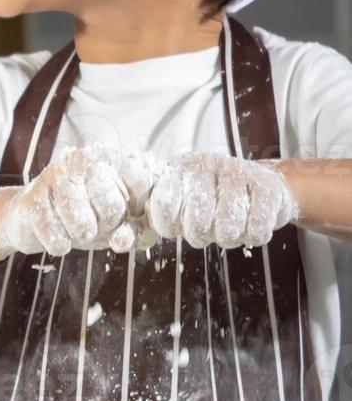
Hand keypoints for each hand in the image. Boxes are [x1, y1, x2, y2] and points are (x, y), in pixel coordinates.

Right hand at [0, 147, 147, 255]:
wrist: (33, 219)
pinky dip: (59, 245)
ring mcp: (55, 176)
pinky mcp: (32, 198)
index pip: (140, 181)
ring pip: (83, 227)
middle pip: (113, 209)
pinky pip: (57, 238)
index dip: (136, 209)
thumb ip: (137, 232)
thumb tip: (122, 241)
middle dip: (107, 227)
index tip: (126, 215)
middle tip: (95, 223)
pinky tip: (56, 233)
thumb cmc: (84, 217)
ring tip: (74, 227)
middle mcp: (83, 161)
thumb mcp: (118, 223)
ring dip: (81, 237)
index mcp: (110, 160)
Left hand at [147, 151, 295, 248]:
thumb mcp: (182, 200)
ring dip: (228, 238)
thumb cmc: (214, 198)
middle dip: (201, 236)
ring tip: (229, 227)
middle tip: (207, 230)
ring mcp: (239, 172)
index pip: (165, 203)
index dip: (169, 225)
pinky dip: (252, 236)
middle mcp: (209, 163)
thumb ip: (158, 215)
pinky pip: (256, 229)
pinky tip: (249, 224)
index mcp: (181, 167)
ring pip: (228, 229)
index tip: (177, 227)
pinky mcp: (267, 186)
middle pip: (198, 223)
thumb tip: (133, 235)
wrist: (261, 185)